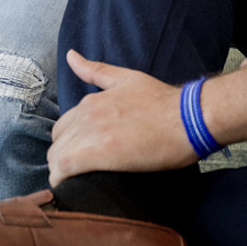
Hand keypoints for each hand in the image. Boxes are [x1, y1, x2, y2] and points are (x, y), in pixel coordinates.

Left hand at [48, 50, 195, 185]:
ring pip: (56, 157)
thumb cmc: (164, 101)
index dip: (67, 146)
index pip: (62, 128)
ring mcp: (91, 132)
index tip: (79, 159)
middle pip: (57, 143)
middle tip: (80, 176)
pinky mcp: (100, 152)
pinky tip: (73, 190)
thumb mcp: (126, 78)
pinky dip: (62, 180)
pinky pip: (64, 168)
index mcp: (90, 102)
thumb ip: (96, 70)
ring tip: (78, 186)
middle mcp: (86, 115)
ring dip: (62, 172)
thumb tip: (71, 55)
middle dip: (63, 160)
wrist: (189, 118)